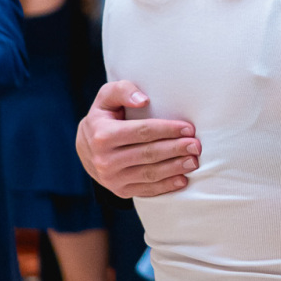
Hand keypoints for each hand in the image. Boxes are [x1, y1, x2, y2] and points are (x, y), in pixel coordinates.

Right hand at [76, 80, 200, 198]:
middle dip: (176, 149)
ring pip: (150, 173)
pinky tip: (183, 179)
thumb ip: (122, 90)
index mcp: (103, 135)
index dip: (168, 129)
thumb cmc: (103, 117)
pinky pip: (147, 190)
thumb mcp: (106, 98)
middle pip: (149, 153)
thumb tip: (143, 100)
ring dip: (175, 168)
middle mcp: (105, 159)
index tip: (188, 128)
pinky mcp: (120, 190)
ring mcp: (112, 178)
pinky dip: (166, 186)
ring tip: (194, 161)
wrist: (85, 148)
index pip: (143, 132)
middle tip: (196, 145)